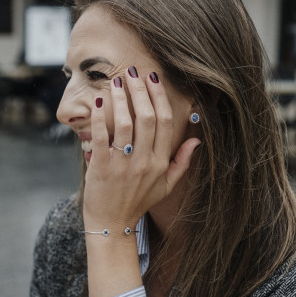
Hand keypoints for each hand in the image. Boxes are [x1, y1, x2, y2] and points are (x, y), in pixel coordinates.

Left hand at [83, 67, 200, 230]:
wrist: (112, 225)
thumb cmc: (137, 203)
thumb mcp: (165, 186)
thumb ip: (182, 163)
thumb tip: (197, 140)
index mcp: (161, 163)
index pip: (166, 123)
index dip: (159, 97)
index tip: (152, 79)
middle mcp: (144, 163)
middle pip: (147, 118)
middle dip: (139, 90)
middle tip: (131, 71)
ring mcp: (123, 166)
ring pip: (126, 124)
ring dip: (121, 99)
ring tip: (115, 80)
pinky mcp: (101, 169)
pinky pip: (102, 138)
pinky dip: (100, 118)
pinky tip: (98, 102)